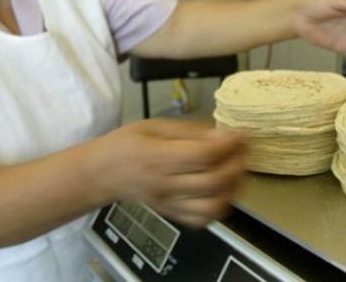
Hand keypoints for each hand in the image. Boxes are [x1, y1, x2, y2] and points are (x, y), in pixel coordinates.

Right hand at [90, 119, 246, 227]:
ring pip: (212, 206)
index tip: (241, 134)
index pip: (202, 156)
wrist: (102, 173)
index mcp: (156, 158)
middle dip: (237, 164)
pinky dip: (219, 207)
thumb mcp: (153, 126)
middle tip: (243, 150)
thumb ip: (189, 131)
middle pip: (213, 182)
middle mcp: (164, 185)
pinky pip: (203, 219)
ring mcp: (169, 204)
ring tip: (235, 170)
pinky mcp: (172, 215)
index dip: (228, 144)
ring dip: (233, 189)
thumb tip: (221, 135)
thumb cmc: (126, 143)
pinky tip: (221, 190)